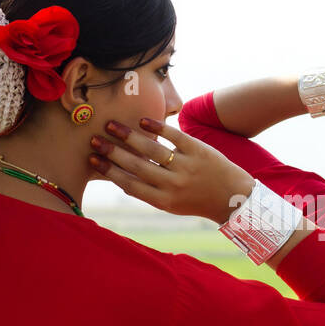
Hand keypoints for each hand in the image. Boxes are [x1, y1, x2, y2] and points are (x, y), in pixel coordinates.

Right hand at [88, 116, 254, 223]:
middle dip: (112, 152)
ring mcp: (187, 167)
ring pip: (152, 149)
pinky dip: (157, 127)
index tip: (92, 160)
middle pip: (136, 165)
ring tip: (111, 125)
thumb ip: (149, 191)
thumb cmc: (196, 199)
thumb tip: (119, 176)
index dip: (109, 171)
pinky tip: (142, 121)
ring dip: (128, 136)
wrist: (232, 197)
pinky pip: (174, 136)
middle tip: (94, 139)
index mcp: (164, 201)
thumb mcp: (172, 204)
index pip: (129, 184)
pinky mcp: (198, 150)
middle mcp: (174, 185)